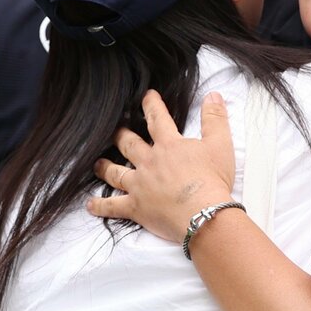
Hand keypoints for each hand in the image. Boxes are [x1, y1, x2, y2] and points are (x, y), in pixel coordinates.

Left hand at [87, 89, 235, 242]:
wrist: (204, 214)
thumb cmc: (213, 181)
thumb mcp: (220, 144)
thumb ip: (215, 119)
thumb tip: (213, 96)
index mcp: (169, 145)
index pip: (157, 119)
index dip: (151, 105)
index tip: (146, 96)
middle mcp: (149, 162)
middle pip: (129, 144)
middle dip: (121, 136)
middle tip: (115, 131)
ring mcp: (139, 185)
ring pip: (115, 173)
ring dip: (105, 167)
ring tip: (97, 164)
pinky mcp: (136, 208)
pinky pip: (112, 206)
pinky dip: (100, 205)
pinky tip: (90, 204)